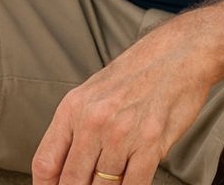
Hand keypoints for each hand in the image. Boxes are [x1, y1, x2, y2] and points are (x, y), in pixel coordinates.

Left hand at [31, 20, 210, 184]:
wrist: (179, 52)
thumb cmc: (138, 72)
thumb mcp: (94, 92)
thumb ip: (75, 129)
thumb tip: (61, 169)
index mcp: (73, 107)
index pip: (44, 164)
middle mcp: (94, 121)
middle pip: (71, 182)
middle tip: (88, 184)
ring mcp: (121, 133)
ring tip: (111, 179)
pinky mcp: (150, 143)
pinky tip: (129, 182)